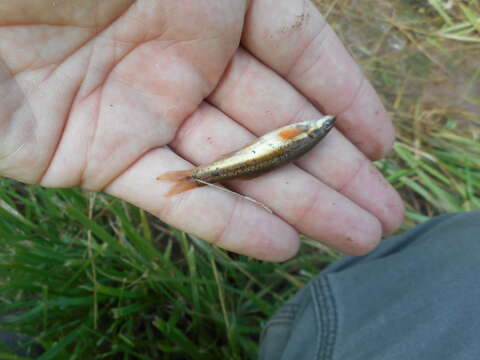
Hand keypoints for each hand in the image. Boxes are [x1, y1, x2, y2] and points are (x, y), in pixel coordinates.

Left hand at [0, 0, 403, 260]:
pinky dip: (228, 222)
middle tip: (383, 213)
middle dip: (334, 169)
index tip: (382, 145)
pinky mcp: (103, 159)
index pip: (296, 48)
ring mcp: (147, 111)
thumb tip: (293, 14)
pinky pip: (177, 196)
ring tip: (353, 238)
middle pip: (276, 120)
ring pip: (237, 166)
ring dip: (299, 205)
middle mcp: (184, 55)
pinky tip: (281, 246)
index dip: (344, 97)